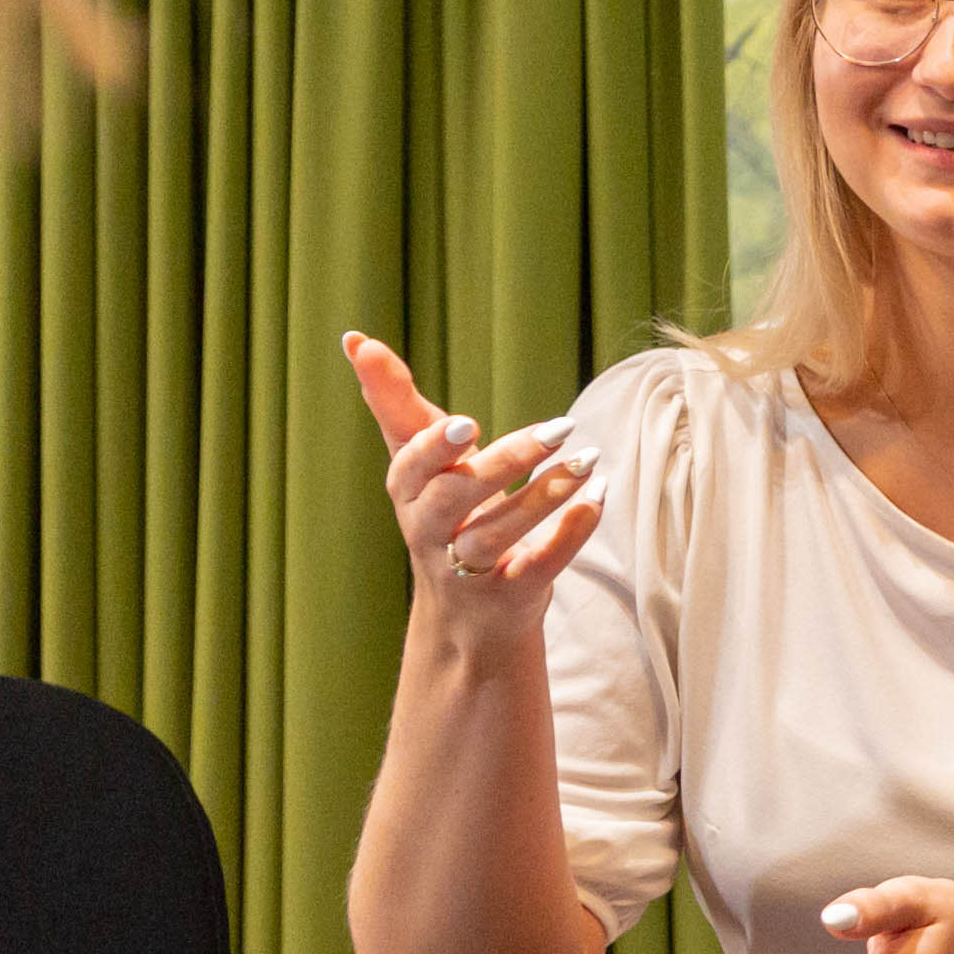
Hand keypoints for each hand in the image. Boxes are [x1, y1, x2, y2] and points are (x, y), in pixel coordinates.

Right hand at [349, 331, 599, 635]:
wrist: (466, 615)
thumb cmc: (442, 513)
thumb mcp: (419, 459)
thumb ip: (394, 401)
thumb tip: (355, 338)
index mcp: (409, 493)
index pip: (412, 467)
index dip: (436, 448)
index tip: (468, 423)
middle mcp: (430, 533)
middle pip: (455, 500)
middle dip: (504, 464)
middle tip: (559, 427)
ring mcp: (467, 571)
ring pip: (497, 535)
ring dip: (546, 496)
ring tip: (587, 458)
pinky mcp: (510, 596)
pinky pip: (539, 567)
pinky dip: (569, 534)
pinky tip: (597, 498)